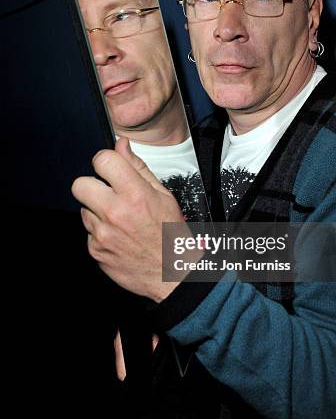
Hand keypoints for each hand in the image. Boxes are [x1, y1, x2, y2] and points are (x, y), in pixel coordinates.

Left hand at [71, 137, 183, 301]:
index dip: (106, 161)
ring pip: (83, 208)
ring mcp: (102, 234)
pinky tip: (118, 235)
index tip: (111, 167)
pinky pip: (88, 231)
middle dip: (92, 185)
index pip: (102, 160)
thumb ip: (138, 168)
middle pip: (80, 184)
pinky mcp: (95, 250)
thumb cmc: (171, 234)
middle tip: (108, 193)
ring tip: (119, 218)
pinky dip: (99, 231)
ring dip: (96, 210)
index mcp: (135, 195)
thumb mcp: (162, 195)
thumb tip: (121, 145)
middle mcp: (115, 213)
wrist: (172, 274)